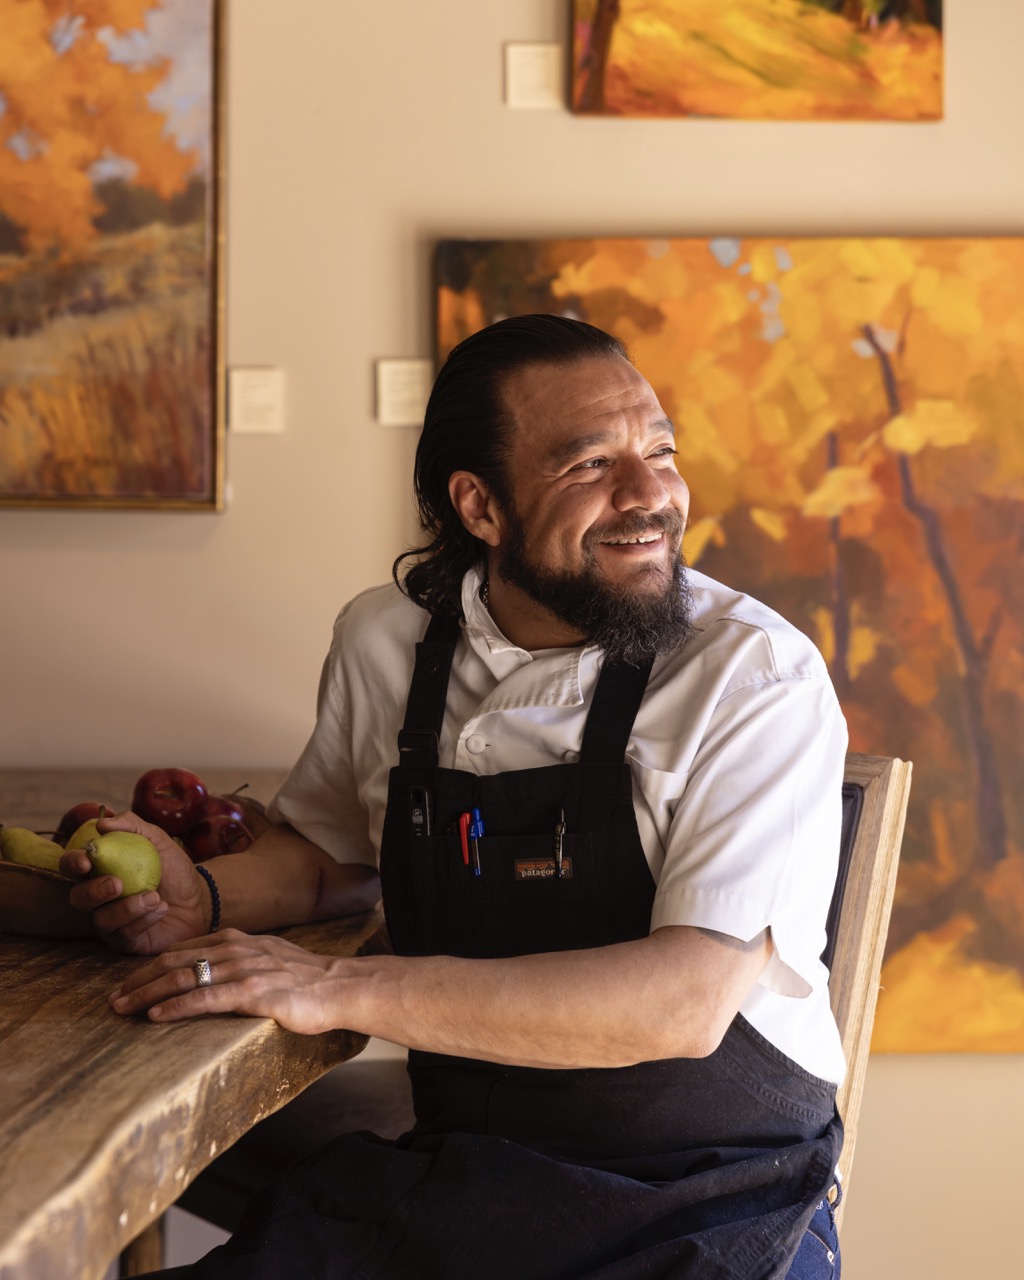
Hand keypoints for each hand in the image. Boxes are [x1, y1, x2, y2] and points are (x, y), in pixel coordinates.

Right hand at [60, 811, 209, 953]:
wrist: (200, 898)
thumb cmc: (173, 869)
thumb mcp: (157, 840)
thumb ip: (132, 825)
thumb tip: (102, 823)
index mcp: (101, 870)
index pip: (73, 866)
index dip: (72, 863)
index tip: (86, 861)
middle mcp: (99, 898)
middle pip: (78, 898)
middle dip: (94, 891)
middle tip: (118, 884)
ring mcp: (111, 922)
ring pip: (101, 920)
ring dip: (127, 908)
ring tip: (155, 896)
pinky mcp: (126, 941)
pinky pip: (122, 936)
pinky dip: (143, 920)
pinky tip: (162, 908)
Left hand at [109, 928, 342, 1034]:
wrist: (340, 985)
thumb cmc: (306, 978)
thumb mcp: (267, 958)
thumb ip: (238, 960)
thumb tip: (211, 972)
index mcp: (237, 940)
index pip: (182, 950)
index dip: (150, 966)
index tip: (127, 983)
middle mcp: (236, 949)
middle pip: (174, 961)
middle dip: (139, 980)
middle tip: (113, 999)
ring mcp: (244, 970)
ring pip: (183, 978)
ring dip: (147, 994)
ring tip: (123, 1009)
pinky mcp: (254, 993)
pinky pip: (205, 999)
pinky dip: (176, 1007)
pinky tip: (156, 1017)